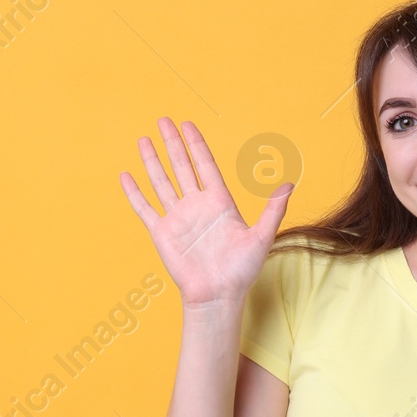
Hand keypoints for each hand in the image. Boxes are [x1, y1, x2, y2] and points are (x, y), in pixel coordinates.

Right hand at [117, 116, 293, 307]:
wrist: (218, 295)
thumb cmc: (241, 270)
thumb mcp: (262, 237)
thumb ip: (273, 210)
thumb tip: (289, 185)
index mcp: (219, 203)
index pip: (205, 166)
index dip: (196, 145)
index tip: (188, 125)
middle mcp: (197, 206)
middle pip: (182, 167)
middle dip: (173, 143)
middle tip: (164, 120)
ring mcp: (178, 218)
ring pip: (162, 182)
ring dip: (152, 161)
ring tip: (144, 139)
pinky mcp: (162, 233)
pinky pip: (145, 208)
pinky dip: (135, 192)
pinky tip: (126, 175)